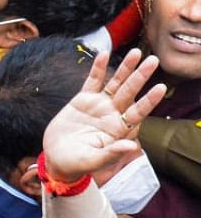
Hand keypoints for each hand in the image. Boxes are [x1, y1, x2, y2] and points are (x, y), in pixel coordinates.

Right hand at [42, 49, 167, 183]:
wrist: (56, 159)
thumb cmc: (77, 164)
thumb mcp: (93, 161)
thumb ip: (112, 153)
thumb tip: (132, 147)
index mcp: (118, 129)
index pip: (137, 112)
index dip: (148, 100)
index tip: (160, 88)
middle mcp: (112, 114)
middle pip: (129, 92)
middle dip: (140, 76)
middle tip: (153, 61)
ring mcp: (98, 105)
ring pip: (115, 84)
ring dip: (125, 68)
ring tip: (135, 53)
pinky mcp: (82, 100)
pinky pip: (92, 81)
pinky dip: (97, 68)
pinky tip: (103, 54)